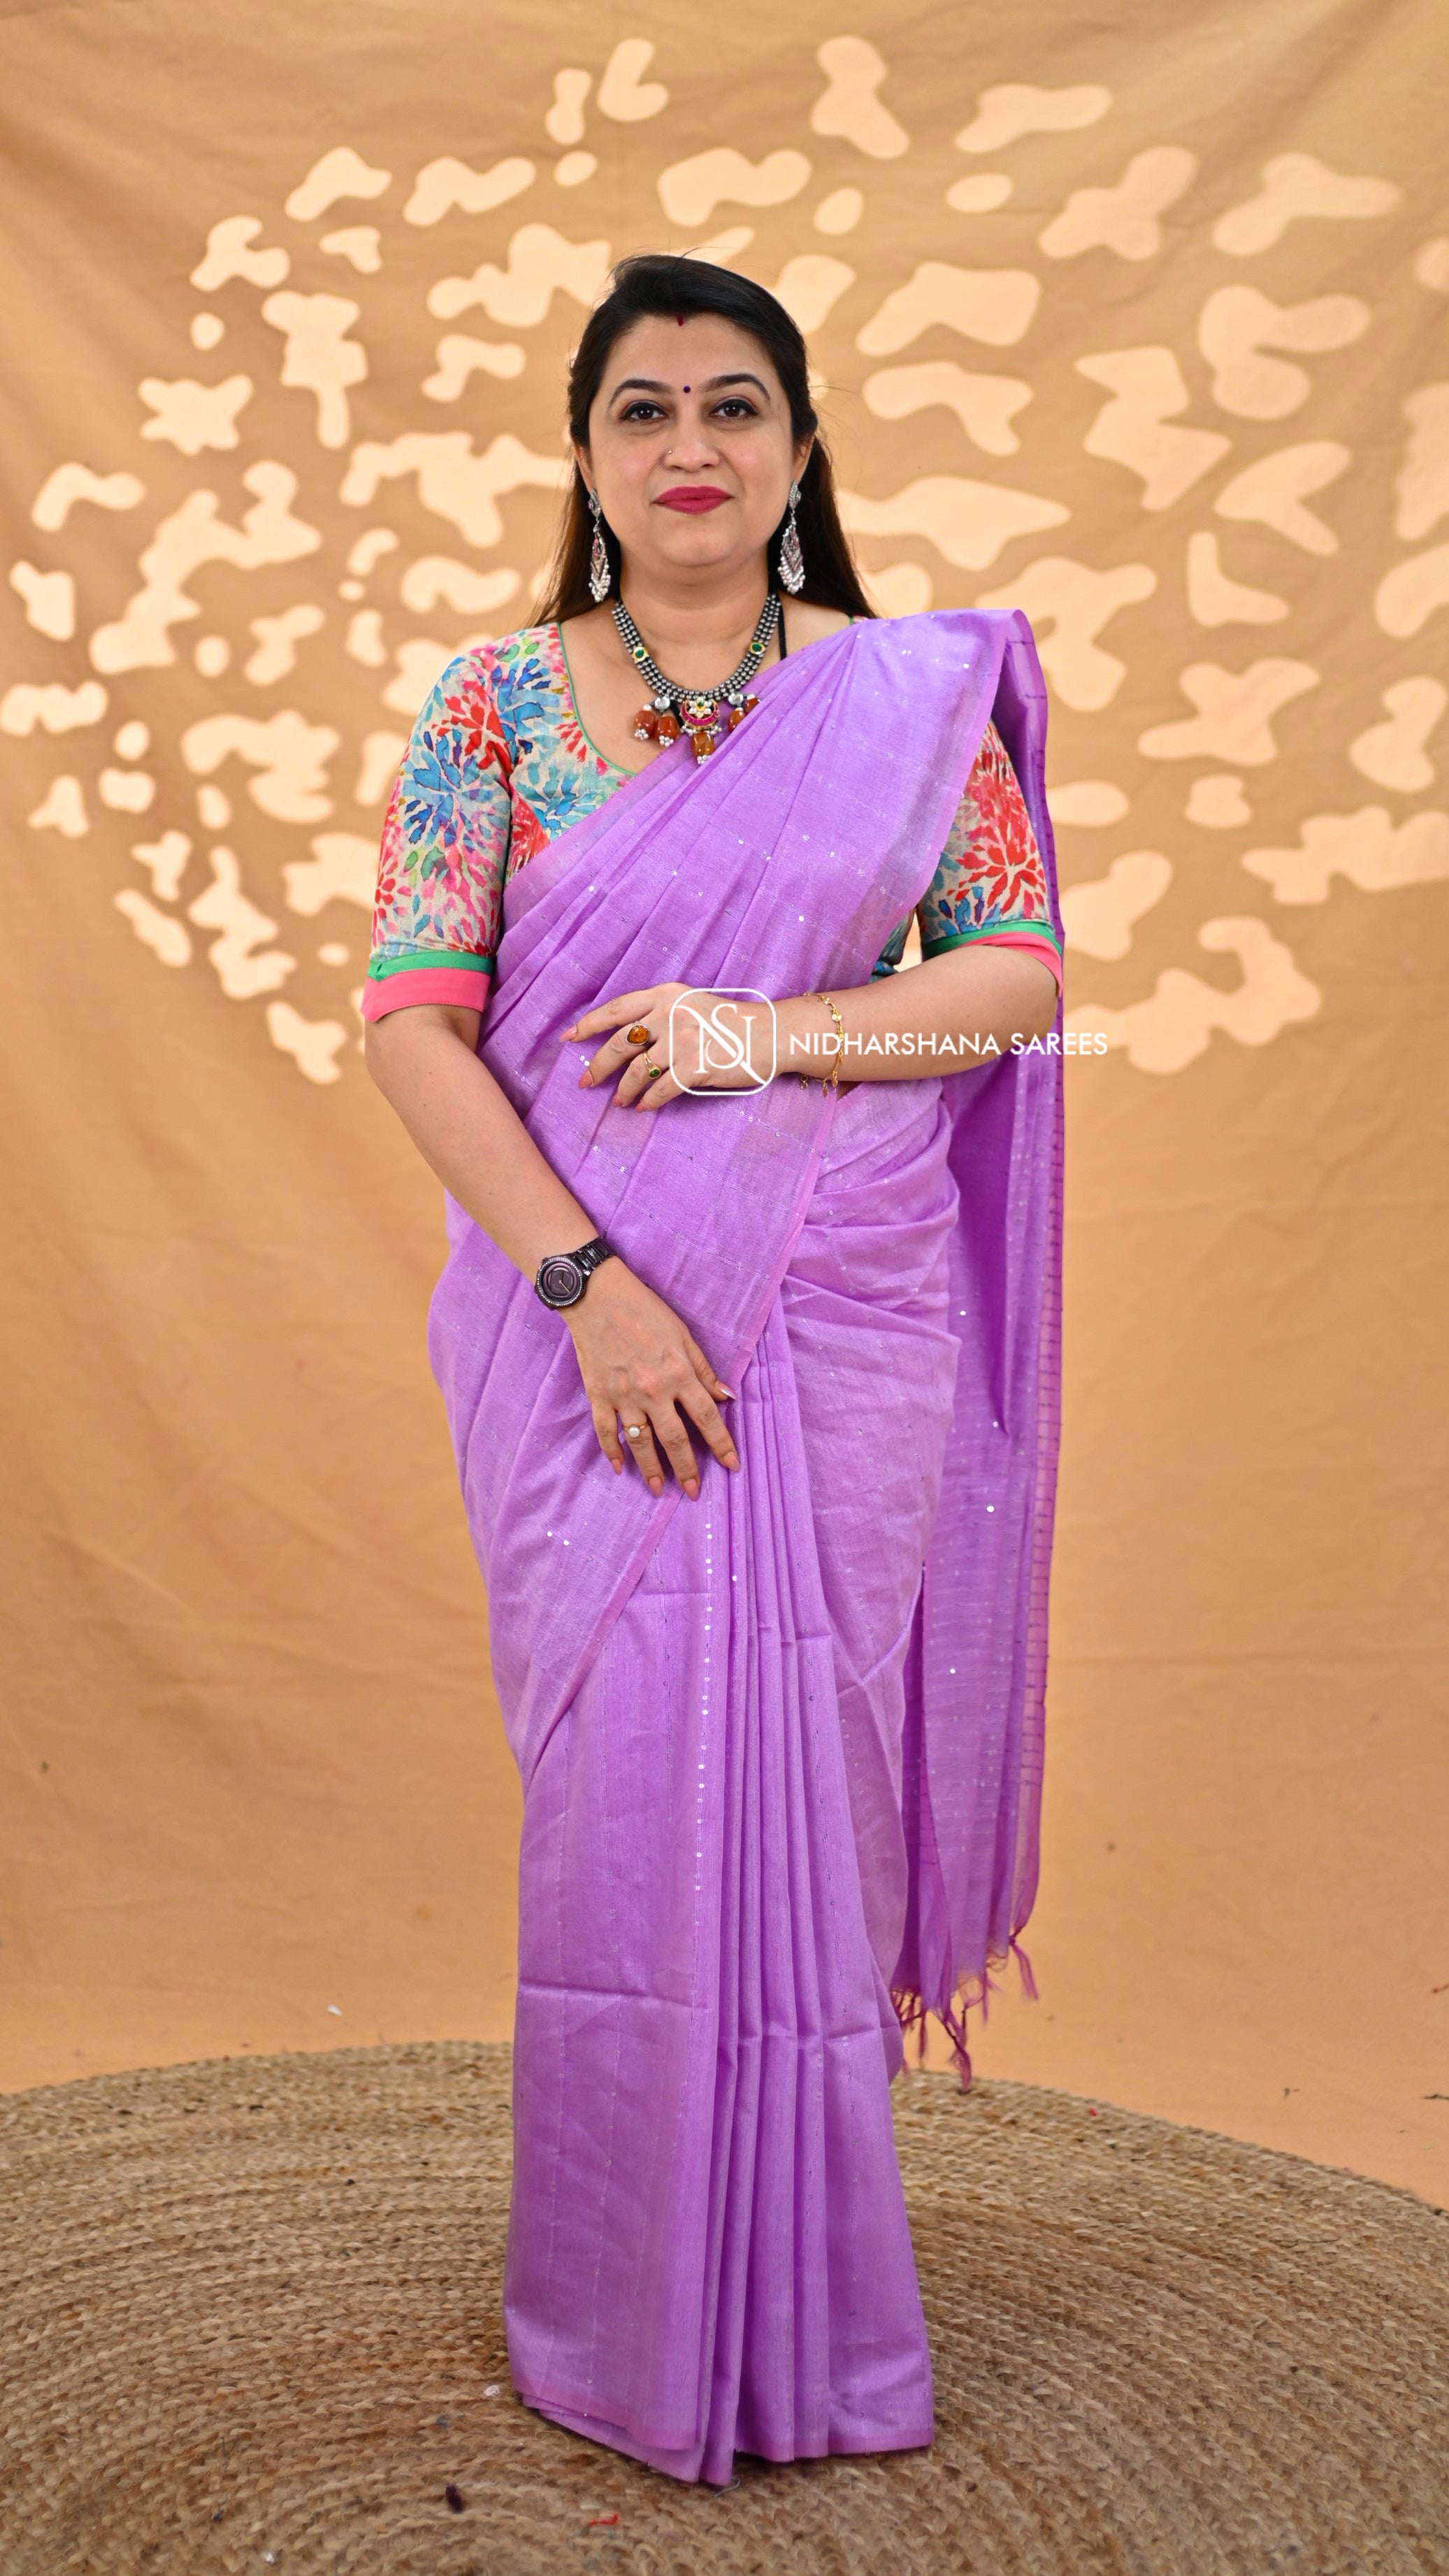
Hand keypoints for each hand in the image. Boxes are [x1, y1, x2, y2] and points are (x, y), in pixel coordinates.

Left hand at [561, 984, 770, 1109]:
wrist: (771, 1034)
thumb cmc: (731, 1022)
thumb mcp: (692, 1004)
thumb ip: (661, 1013)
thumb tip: (629, 1040)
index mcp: (666, 995)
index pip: (616, 1009)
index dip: (588, 1024)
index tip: (569, 1038)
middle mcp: (670, 1015)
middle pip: (619, 1043)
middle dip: (598, 1066)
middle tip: (586, 1082)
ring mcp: (683, 1042)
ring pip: (636, 1071)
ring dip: (622, 1090)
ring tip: (618, 1101)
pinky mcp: (696, 1068)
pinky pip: (661, 1090)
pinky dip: (648, 1102)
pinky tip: (643, 1108)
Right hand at [565, 1258, 739, 1498]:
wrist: (597, 1297)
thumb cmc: (644, 1310)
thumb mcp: (683, 1334)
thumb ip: (703, 1369)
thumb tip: (727, 1397)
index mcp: (678, 1374)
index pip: (706, 1417)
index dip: (721, 1444)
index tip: (732, 1465)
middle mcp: (653, 1391)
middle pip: (675, 1439)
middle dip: (687, 1469)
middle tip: (693, 1492)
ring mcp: (624, 1396)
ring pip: (641, 1442)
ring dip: (651, 1468)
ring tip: (658, 1489)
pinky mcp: (599, 1395)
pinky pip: (605, 1431)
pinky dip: (611, 1451)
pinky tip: (619, 1468)